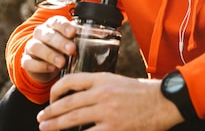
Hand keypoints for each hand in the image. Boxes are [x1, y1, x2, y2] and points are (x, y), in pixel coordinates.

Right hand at [21, 15, 76, 82]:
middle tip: (72, 50)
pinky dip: (40, 66)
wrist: (45, 64)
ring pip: (37, 47)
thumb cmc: (61, 49)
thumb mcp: (71, 42)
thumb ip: (79, 38)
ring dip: (50, 55)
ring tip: (62, 62)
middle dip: (60, 42)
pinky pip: (29, 62)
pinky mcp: (26, 60)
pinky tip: (51, 68)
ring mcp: (31, 46)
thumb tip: (97, 36)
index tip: (73, 33)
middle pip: (48, 35)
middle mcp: (40, 33)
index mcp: (52, 25)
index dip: (64, 27)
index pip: (57, 22)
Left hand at [37, 72, 184, 130]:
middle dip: (50, 111)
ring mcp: (106, 112)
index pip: (70, 80)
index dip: (56, 90)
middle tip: (41, 118)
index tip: (51, 99)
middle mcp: (102, 93)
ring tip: (46, 127)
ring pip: (72, 118)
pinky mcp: (113, 128)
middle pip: (67, 102)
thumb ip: (99, 86)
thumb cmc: (141, 92)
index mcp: (102, 79)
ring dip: (56, 124)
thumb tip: (79, 96)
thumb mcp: (117, 81)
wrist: (163, 102)